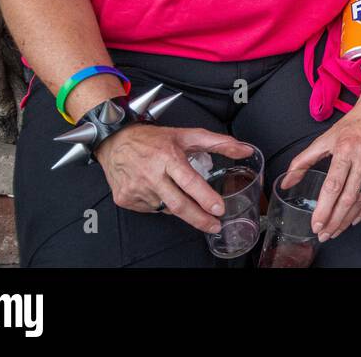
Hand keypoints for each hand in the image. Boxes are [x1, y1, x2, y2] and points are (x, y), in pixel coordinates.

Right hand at [96, 124, 253, 233]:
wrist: (116, 142)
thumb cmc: (153, 139)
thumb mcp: (187, 135)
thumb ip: (219, 143)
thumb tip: (245, 149)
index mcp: (167, 157)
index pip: (189, 181)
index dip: (205, 197)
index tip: (218, 209)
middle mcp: (151, 175)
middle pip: (179, 204)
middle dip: (199, 219)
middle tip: (214, 225)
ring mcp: (137, 189)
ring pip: (167, 208)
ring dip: (179, 206)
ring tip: (177, 192)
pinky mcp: (126, 199)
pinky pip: (152, 209)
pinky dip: (160, 204)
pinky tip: (158, 190)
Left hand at [285, 84, 360, 239]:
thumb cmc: (352, 124)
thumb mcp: (324, 138)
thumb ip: (303, 161)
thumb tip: (287, 182)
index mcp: (345, 150)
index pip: (333, 185)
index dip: (324, 208)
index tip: (316, 223)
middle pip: (348, 198)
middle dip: (334, 220)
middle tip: (323, 234)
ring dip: (347, 220)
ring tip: (334, 231)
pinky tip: (352, 220)